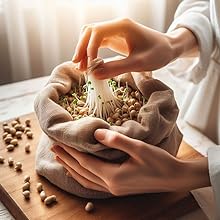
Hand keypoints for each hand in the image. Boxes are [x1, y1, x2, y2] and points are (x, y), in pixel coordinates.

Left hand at [51, 129, 209, 195]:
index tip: (59, 142)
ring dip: (72, 169)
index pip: (85, 162)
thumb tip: (96, 133)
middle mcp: (111, 185)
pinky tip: (79, 172)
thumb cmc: (159, 162)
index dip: (71, 152)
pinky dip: (82, 177)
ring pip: (85, 180)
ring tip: (61, 160)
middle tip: (54, 149)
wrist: (174, 177)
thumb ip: (116, 141)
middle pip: (82, 172)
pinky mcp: (119, 188)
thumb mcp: (139, 148)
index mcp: (113, 176)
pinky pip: (93, 184)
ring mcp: (114, 189)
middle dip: (67, 160)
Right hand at [72, 18, 197, 78]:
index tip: (91, 66)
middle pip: (89, 32)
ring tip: (81, 68)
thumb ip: (117, 68)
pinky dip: (91, 53)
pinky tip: (89, 64)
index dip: (90, 48)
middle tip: (79, 67)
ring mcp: (114, 32)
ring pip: (91, 37)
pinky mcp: (115, 39)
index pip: (97, 32)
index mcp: (123, 26)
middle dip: (82, 48)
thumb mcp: (139, 63)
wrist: (168, 48)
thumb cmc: (158, 53)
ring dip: (84, 51)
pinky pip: (97, 44)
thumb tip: (94, 75)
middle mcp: (116, 26)